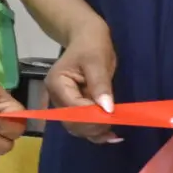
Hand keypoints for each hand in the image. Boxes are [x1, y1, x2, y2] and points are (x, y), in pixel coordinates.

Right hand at [45, 20, 118, 144]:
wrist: (87, 37)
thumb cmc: (92, 44)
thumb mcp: (98, 61)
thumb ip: (100, 85)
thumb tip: (107, 109)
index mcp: (57, 84)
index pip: (73, 108)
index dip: (92, 117)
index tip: (113, 117)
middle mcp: (56, 97)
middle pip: (72, 122)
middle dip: (93, 127)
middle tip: (115, 129)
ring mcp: (64, 103)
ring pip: (76, 127)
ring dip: (94, 133)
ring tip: (114, 136)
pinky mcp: (74, 106)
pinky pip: (82, 123)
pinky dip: (95, 130)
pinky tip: (110, 134)